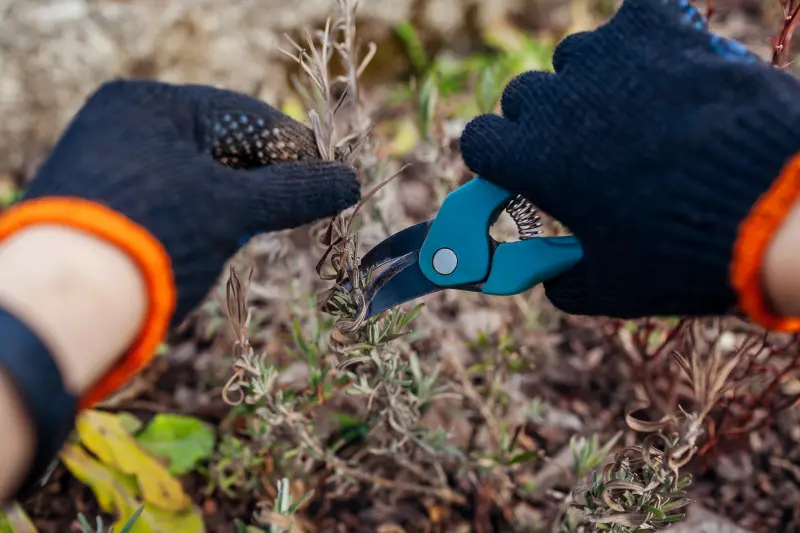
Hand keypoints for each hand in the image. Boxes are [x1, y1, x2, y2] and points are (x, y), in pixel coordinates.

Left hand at [7, 79, 359, 403]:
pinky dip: (201, 218)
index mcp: (149, 104)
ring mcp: (110, 166)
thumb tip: (351, 182)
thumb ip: (294, 191)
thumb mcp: (232, 208)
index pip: (243, 116)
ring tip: (256, 230)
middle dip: (261, 178)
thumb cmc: (155, 236)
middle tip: (300, 209)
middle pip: (218, 145)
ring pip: (196, 175)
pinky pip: (170, 200)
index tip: (330, 179)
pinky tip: (216, 242)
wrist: (65, 305)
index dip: (294, 149)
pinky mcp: (105, 206)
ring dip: (232, 201)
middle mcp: (123, 125)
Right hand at [460, 0, 799, 322]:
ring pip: (576, 57)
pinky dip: (644, 37)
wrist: (773, 210)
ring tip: (638, 114)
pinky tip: (666, 66)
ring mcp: (606, 62)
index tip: (521, 170)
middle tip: (586, 150)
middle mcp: (556, 102)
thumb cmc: (682, 253)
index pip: (478, 139)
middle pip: (524, 96)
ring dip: (593, 82)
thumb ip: (563, 278)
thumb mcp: (610, 285)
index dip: (499, 157)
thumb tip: (552, 276)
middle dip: (545, 121)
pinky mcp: (658, 31)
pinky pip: (635, 16)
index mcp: (531, 158)